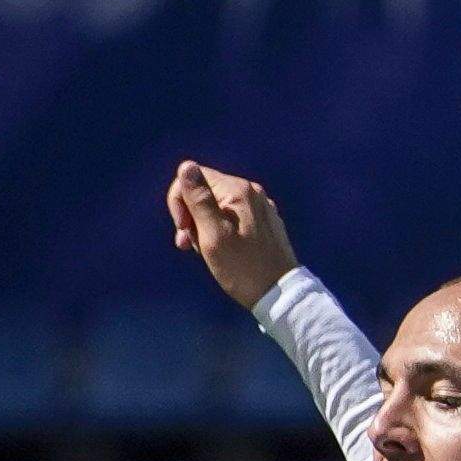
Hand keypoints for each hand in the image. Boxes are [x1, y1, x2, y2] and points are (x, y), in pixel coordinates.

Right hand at [169, 160, 298, 310]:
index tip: (183, 231)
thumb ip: (198, 199)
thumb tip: (186, 166)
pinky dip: (221, 230)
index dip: (180, 202)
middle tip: (190, 246)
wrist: (280, 294)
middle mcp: (252, 191)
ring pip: (218, 206)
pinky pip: (233, 217)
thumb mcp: (213, 235)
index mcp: (238, 190)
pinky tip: (223, 251)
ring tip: (206, 252)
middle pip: (206, 191)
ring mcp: (261, 206)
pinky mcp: (265, 222)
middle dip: (192, 216)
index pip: (194, 177)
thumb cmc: (242, 268)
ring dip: (204, 226)